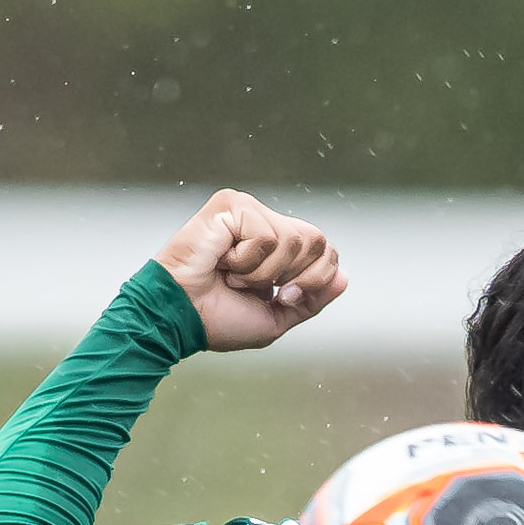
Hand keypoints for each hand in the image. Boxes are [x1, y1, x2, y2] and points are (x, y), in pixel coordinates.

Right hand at [155, 190, 344, 352]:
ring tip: (231, 274)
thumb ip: (311, 298)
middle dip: (292, 275)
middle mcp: (263, 221)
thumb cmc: (216, 319)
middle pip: (316, 241)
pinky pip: (265, 235)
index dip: (314, 280)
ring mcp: (247, 210)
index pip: (324, 249)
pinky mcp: (231, 205)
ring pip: (292, 239)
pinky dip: (245, 261)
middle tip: (252, 286)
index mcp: (274, 245)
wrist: (179, 318)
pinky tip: (221, 261)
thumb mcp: (276, 317)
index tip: (283, 298)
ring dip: (262, 272)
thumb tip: (344, 278)